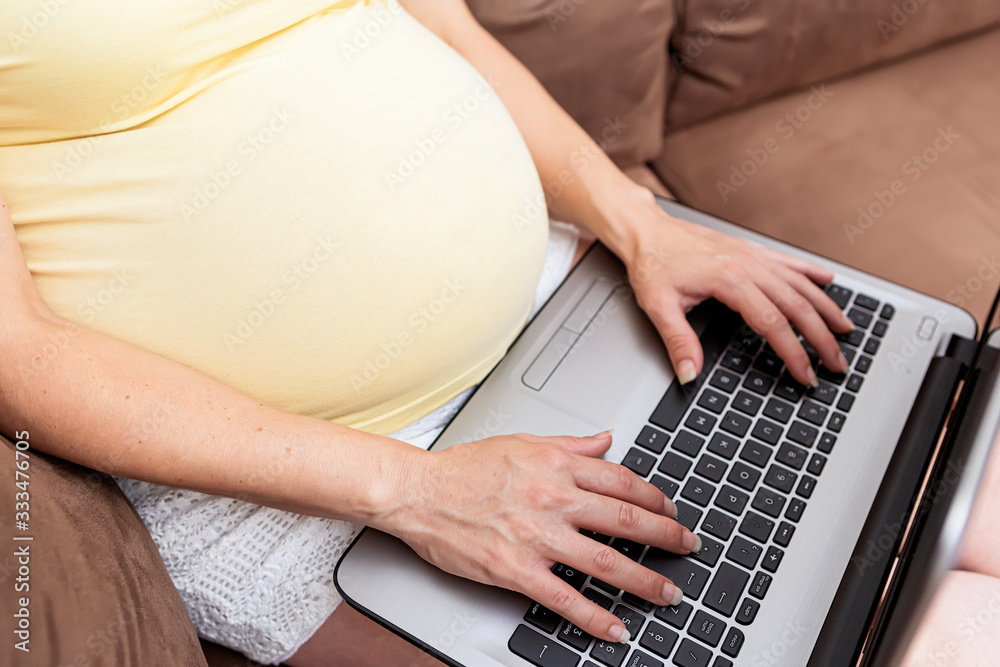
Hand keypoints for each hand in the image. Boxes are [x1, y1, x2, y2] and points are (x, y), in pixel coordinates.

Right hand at [375, 431, 695, 642]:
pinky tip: (617, 628)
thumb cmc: (465, 467)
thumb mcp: (523, 442)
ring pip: (606, 562)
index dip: (654, 498)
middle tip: (688, 548)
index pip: (622, 481)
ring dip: (645, 581)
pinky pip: (566, 597)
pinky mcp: (517, 570)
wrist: (419, 491)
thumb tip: (606, 440)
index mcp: (558, 466)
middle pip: (626, 520)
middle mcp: (554, 499)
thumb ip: (570, 444)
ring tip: (668, 593)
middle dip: (666, 537)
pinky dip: (596, 617)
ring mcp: (538, 537)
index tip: (669, 509)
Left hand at [615, 196, 853, 386]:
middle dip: (821, 337)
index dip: (794, 352)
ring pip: (800, 284)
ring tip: (846, 330)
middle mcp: (748, 265)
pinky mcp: (749, 250)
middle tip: (837, 364)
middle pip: (797, 305)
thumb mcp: (658, 307)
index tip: (807, 374)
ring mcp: (752, 256)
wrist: (646, 230)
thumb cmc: (651, 264)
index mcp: (729, 280)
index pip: (772, 323)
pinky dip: (811, 272)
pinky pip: (788, 262)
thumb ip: (678, 342)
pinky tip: (829, 280)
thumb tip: (689, 374)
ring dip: (826, 307)